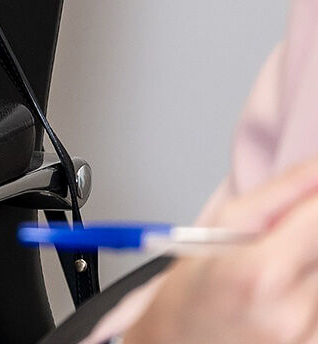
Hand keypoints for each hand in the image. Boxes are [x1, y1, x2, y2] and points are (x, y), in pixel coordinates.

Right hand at [126, 156, 317, 343]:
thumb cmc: (190, 295)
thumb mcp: (217, 229)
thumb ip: (278, 196)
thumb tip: (317, 168)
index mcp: (261, 272)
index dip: (316, 198)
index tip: (310, 193)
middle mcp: (292, 310)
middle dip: (311, 235)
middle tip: (286, 239)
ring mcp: (309, 336)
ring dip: (312, 264)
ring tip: (284, 274)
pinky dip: (312, 290)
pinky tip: (289, 297)